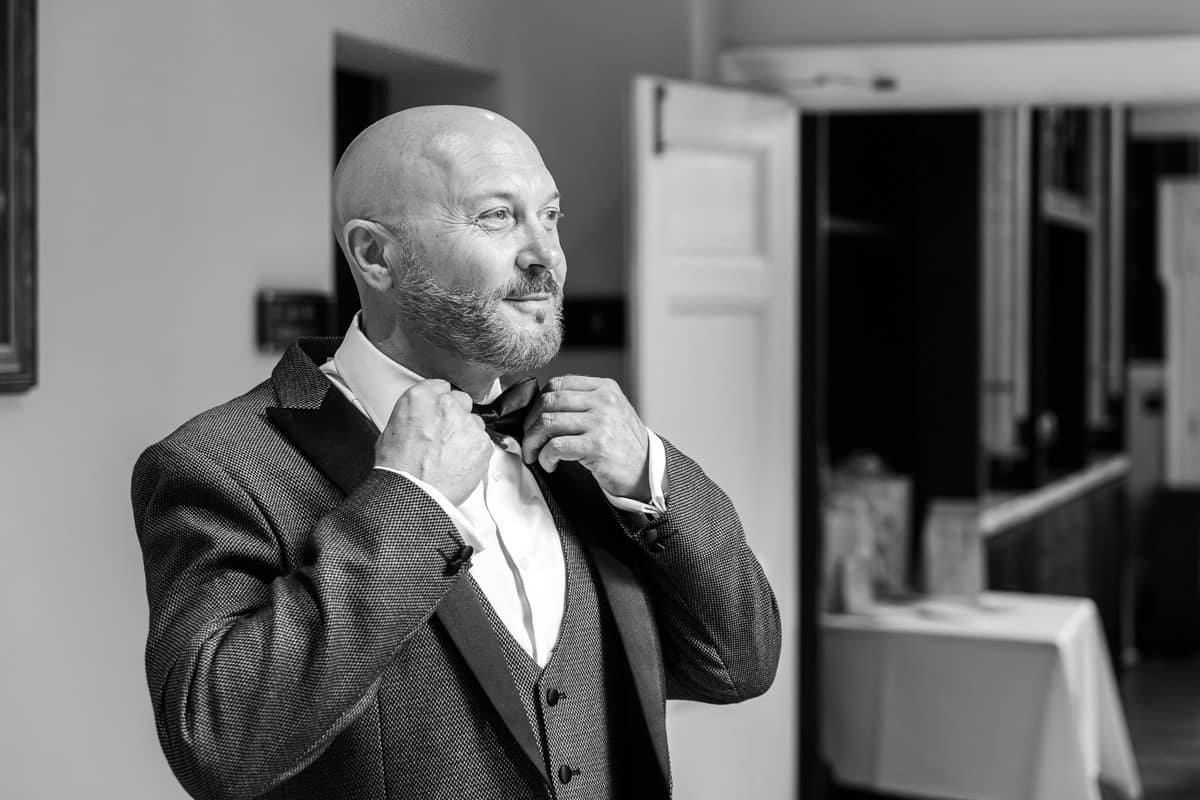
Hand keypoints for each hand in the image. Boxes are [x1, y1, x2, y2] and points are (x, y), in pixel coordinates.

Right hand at [375, 379, 491, 505]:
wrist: (412, 495)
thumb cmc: (398, 469)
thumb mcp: (390, 431)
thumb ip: (412, 415)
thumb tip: (418, 418)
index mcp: (421, 398)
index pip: (440, 387)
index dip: (438, 404)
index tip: (437, 414)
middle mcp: (448, 406)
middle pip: (460, 401)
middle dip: (454, 416)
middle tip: (443, 437)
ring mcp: (468, 424)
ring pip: (474, 423)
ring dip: (465, 435)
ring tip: (449, 456)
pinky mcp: (483, 444)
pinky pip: (483, 443)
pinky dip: (475, 453)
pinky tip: (459, 465)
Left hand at [521, 376, 649, 499]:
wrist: (646, 470)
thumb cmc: (623, 444)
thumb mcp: (609, 412)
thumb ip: (582, 403)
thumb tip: (540, 407)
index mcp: (605, 388)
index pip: (558, 383)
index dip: (538, 402)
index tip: (533, 420)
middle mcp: (603, 401)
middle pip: (548, 401)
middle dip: (530, 424)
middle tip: (529, 441)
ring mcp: (601, 422)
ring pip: (548, 423)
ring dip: (533, 442)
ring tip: (535, 455)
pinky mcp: (597, 446)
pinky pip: (556, 446)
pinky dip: (546, 457)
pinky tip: (550, 464)